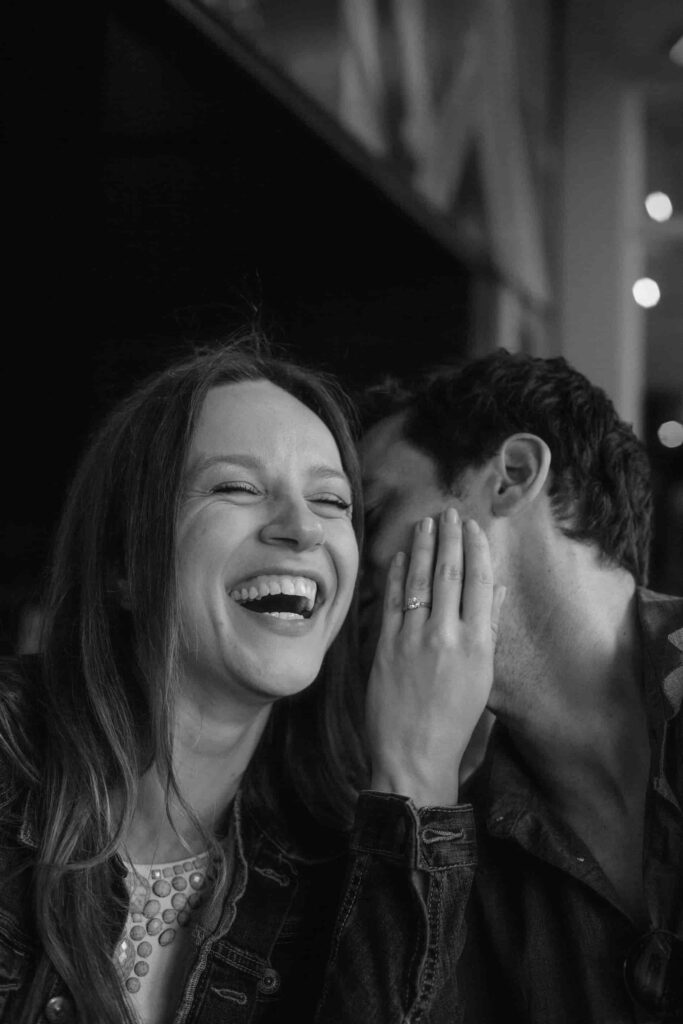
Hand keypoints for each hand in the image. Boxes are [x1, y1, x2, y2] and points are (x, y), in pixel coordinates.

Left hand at [366, 508, 504, 806]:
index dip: (476, 551)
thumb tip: (494, 590)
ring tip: (426, 523)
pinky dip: (398, 576)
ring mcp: (413, 639)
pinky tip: (402, 555)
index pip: (480, 584)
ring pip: (420, 582)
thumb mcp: (483, 677)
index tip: (474, 527)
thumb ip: (489, 630)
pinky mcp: (385, 646)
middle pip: (450, 575)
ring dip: (424, 548)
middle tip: (449, 512)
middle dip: (450, 539)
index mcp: (477, 645)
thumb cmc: (455, 721)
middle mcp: (446, 636)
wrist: (414, 755)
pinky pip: (392, 602)